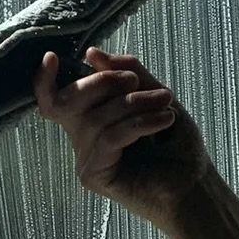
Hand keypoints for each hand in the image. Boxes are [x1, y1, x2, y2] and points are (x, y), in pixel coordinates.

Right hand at [33, 47, 213, 230]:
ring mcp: (85, 159)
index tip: (52, 57)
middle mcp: (81, 139)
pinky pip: (109, 138)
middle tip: (135, 81)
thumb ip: (128, 73)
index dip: (44, 80)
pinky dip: (139, 123)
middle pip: (66, 102)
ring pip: (95, 119)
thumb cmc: (176, 145)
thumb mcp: (155, 96)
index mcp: (90, 118)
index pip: (54, 100)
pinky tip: (165, 121)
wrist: (194, 185)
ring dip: (133, 104)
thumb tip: (91, 53)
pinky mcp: (93, 175)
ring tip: (165, 104)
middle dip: (101, 82)